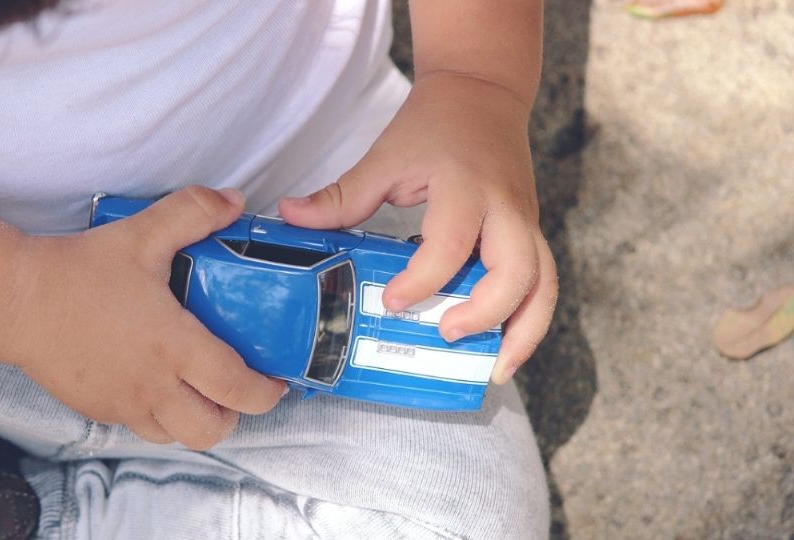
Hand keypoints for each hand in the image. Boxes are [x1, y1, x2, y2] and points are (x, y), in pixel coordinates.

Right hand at [4, 187, 285, 448]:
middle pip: (213, 429)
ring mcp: (125, 404)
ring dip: (199, 419)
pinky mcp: (100, 409)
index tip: (276, 379)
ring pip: (178, 436)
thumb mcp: (142, 234)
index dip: (266, 391)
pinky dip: (163, 417)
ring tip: (203, 390)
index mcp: (174, 347)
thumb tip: (235, 202)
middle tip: (239, 387)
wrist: (15, 300)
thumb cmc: (79, 270)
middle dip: (236, 414)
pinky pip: (143, 428)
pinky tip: (161, 384)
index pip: (237, 388)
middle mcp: (154, 385)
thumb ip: (193, 212)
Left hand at [279, 72, 557, 384]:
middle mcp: (504, 208)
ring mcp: (525, 221)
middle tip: (445, 334)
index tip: (394, 302)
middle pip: (518, 270)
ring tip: (495, 371)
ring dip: (525, 331)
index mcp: (464, 186)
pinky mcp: (531, 231)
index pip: (451, 243)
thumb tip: (289, 217)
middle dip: (486, 313)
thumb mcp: (385, 155)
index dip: (423, 280)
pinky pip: (543, 281)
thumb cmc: (434, 124)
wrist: (484, 92)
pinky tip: (505, 349)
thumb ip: (341, 195)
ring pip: (543, 283)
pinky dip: (530, 319)